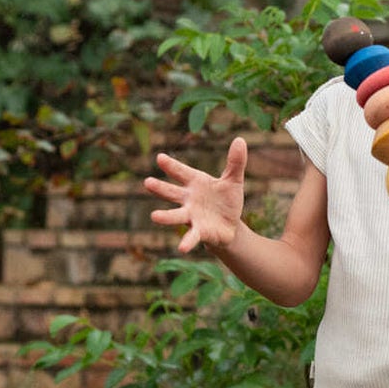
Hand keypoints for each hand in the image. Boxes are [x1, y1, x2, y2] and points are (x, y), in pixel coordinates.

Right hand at [147, 137, 247, 252]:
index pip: (181, 172)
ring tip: (154, 216)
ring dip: (166, 216)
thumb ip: (235, 162)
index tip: (160, 158)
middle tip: (147, 182)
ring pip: (176, 215)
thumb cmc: (226, 200)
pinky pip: (191, 236)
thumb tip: (240, 139)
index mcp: (195, 183)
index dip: (171, 166)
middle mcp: (188, 199)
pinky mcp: (199, 232)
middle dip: (160, 188)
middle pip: (172, 192)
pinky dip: (187, 242)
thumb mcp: (233, 180)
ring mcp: (191, 216)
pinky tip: (181, 247)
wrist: (230, 226)